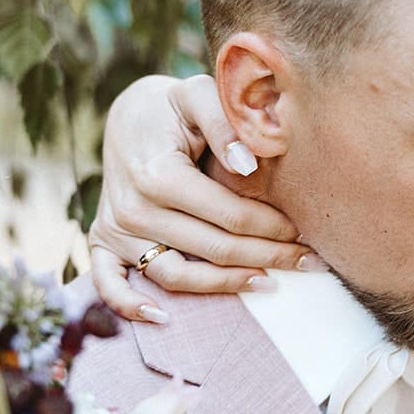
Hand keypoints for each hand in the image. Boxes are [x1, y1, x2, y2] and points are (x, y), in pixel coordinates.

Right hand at [88, 74, 319, 321]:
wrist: (127, 115)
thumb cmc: (173, 107)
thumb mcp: (198, 94)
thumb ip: (226, 123)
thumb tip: (249, 165)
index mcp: (158, 174)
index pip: (231, 216)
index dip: (273, 226)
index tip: (305, 230)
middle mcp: (133, 208)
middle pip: (214, 249)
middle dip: (269, 257)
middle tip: (310, 262)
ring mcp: (116, 229)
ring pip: (177, 276)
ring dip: (226, 286)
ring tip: (270, 284)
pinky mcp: (103, 241)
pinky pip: (110, 284)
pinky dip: (129, 306)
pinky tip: (163, 318)